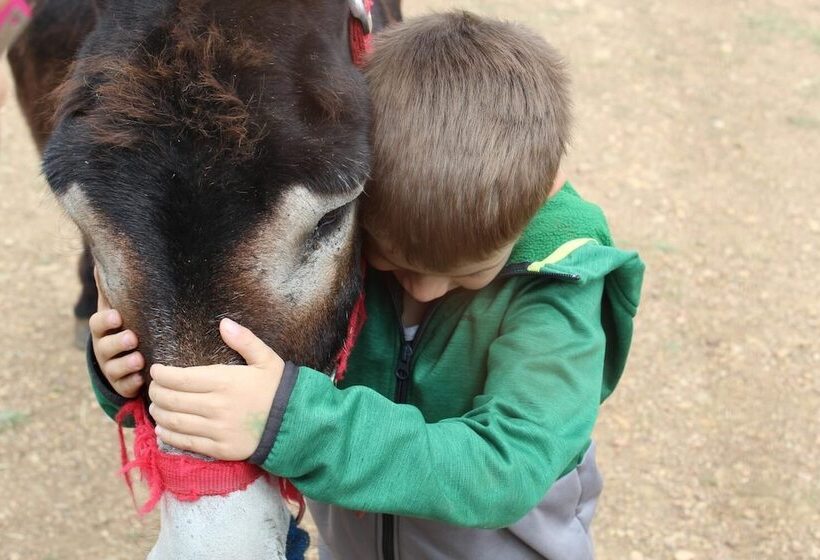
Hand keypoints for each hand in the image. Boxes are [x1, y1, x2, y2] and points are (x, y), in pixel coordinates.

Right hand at [89, 267, 144, 397]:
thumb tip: (102, 259)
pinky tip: (142, 379)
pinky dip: (132, 384)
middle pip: (105, 347)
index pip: (99, 323)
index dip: (106, 321)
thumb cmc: (125, 324)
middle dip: (118, 343)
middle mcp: (105, 349)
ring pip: (115, 369)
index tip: (117, 316)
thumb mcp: (121, 307)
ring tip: (139, 360)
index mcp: (105, 328)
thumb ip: (113, 288)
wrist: (127, 356)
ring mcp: (112, 368)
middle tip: (132, 338)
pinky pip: (125, 387)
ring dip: (126, 364)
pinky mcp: (123, 384)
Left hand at [148, 319, 284, 460]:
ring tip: (156, 407)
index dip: (162, 375)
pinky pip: (187, 443)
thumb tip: (224, 323)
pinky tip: (163, 430)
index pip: (180, 378)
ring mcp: (217, 430)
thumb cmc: (280, 388)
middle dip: (156, 393)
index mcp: (225, 381)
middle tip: (154, 388)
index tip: (156, 371)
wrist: (297, 423)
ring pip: (175, 422)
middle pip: (172, 400)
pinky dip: (169, 436)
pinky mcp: (220, 449)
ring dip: (159, 414)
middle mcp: (216, 406)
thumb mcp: (267, 359)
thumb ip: (244, 340)